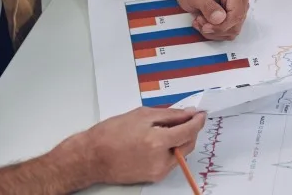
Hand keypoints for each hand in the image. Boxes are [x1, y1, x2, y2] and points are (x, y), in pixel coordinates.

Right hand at [83, 107, 205, 184]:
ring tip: (167, 129)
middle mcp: (160, 160)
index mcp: (157, 142)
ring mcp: (157, 171)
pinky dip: (171, 150)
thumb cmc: (111, 133)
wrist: (91, 157)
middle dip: (190, 130)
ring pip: (181, 154)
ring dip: (181, 140)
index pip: (189, 131)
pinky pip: (171, 161)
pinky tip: (160, 141)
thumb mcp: (142, 115)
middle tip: (185, 118)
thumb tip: (189, 113)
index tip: (201, 114)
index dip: (198, 120)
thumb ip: (170, 115)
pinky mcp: (152, 177)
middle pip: (188, 144)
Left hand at [175, 0, 249, 40]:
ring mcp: (238, 8)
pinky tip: (205, 23)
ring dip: (213, 31)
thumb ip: (208, 6)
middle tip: (200, 20)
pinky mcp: (234, 16)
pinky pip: (228, 32)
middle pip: (235, 25)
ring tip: (201, 20)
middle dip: (215, 28)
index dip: (221, 26)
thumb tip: (220, 18)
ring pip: (232, 31)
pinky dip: (214, 32)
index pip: (236, 15)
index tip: (206, 27)